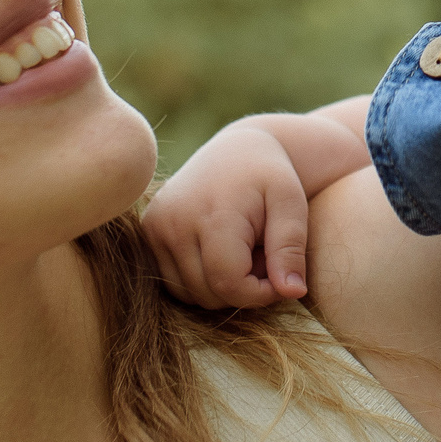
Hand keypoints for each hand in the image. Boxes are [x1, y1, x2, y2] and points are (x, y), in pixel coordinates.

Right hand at [143, 118, 314, 306]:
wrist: (238, 148)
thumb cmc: (271, 176)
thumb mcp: (291, 204)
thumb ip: (291, 248)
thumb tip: (292, 294)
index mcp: (212, 215)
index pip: (229, 284)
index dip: (260, 293)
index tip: (281, 276)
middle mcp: (174, 222)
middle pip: (208, 293)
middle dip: (242, 287)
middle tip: (262, 255)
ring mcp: (155, 226)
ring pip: (188, 294)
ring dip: (220, 285)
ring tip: (243, 252)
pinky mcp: (148, 230)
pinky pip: (174, 281)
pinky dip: (200, 278)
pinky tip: (219, 252)